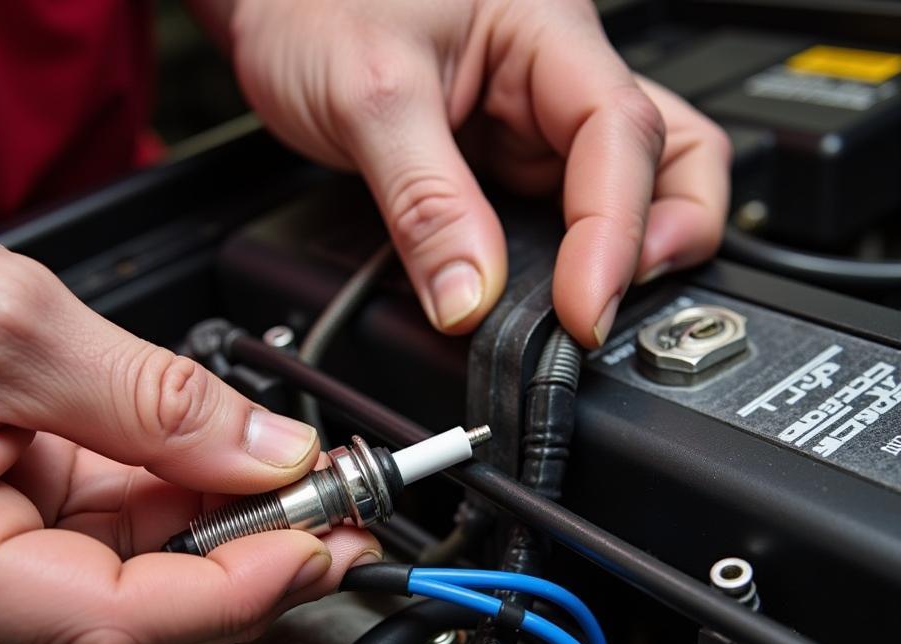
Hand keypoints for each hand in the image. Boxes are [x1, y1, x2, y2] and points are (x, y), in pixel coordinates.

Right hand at [0, 205, 377, 643]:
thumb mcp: (5, 320)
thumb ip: (152, 398)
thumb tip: (267, 454)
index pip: (126, 623)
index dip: (246, 589)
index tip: (327, 545)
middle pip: (139, 625)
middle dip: (253, 570)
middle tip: (335, 513)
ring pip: (127, 591)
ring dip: (220, 542)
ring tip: (293, 483)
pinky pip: (94, 551)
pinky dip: (168, 517)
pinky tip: (216, 474)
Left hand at [216, 0, 729, 344]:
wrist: (273, 3)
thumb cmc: (316, 2)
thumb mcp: (369, 95)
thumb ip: (424, 203)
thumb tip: (469, 300)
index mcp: (547, 34)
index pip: (619, 136)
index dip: (614, 234)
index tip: (583, 311)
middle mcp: (558, 79)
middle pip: (671, 157)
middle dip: (664, 239)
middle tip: (613, 309)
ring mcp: (536, 124)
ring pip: (628, 190)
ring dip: (626, 254)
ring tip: (589, 311)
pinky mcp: (505, 163)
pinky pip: (561, 216)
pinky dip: (567, 262)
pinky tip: (546, 295)